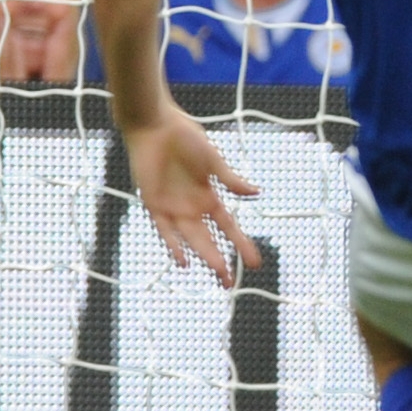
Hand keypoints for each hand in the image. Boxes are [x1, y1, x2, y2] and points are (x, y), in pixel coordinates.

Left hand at [124, 102, 261, 285]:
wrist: (155, 126)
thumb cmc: (186, 137)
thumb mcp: (213, 160)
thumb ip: (231, 180)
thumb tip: (257, 194)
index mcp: (209, 196)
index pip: (229, 228)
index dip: (241, 245)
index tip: (255, 263)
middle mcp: (192, 207)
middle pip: (209, 241)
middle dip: (220, 262)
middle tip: (229, 284)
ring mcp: (173, 208)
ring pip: (191, 240)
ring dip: (203, 257)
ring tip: (217, 274)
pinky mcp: (154, 204)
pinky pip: (164, 231)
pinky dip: (174, 246)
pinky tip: (183, 262)